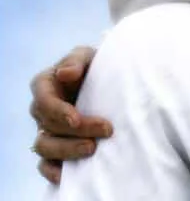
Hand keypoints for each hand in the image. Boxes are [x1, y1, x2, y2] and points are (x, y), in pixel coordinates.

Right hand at [29, 46, 113, 185]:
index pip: (43, 100)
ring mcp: (45, 129)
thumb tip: (65, 74)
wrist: (106, 79)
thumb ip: (76, 61)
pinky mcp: (54, 146)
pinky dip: (53, 171)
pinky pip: (44, 164)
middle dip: (78, 130)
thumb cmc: (94, 64)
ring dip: (67, 151)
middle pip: (49, 125)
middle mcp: (41, 109)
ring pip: (44, 147)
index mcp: (44, 84)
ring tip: (93, 149)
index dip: (58, 112)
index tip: (76, 119)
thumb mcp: (87, 56)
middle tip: (106, 130)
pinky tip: (68, 175)